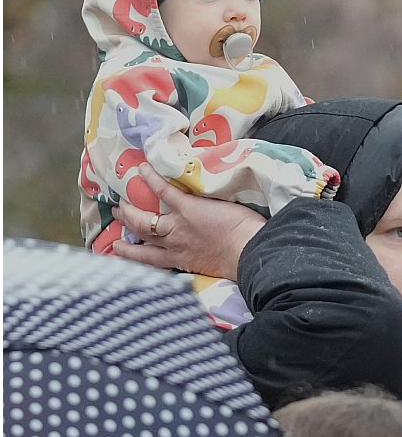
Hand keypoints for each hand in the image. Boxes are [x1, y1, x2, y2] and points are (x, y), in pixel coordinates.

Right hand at [112, 162, 265, 280]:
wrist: (250, 253)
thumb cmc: (240, 262)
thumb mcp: (213, 268)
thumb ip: (199, 260)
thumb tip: (201, 255)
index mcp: (180, 260)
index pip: (148, 258)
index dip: (130, 252)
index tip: (117, 247)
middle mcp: (173, 244)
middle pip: (141, 233)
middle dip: (126, 223)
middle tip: (116, 214)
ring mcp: (178, 225)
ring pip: (144, 217)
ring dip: (131, 207)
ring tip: (122, 198)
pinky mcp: (188, 207)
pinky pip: (164, 191)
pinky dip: (152, 179)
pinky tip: (142, 168)